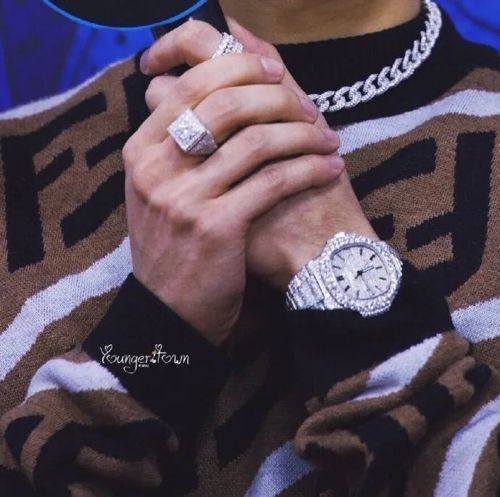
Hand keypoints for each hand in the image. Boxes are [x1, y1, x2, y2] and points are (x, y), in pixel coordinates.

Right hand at [142, 19, 378, 293]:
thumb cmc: (173, 247)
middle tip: (309, 107)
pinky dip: (309, 169)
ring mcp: (183, 198)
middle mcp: (155, 169)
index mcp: (140, 152)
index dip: (238, 68)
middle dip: (279, 97)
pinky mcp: (215, 226)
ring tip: (328, 139)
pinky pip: (273, 181)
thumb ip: (174, 148)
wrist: (168, 310)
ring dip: (304, 135)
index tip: (274, 73)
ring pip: (256, 141)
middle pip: (226, 104)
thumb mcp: (156, 192)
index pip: (189, 86)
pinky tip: (328, 169)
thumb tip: (214, 98)